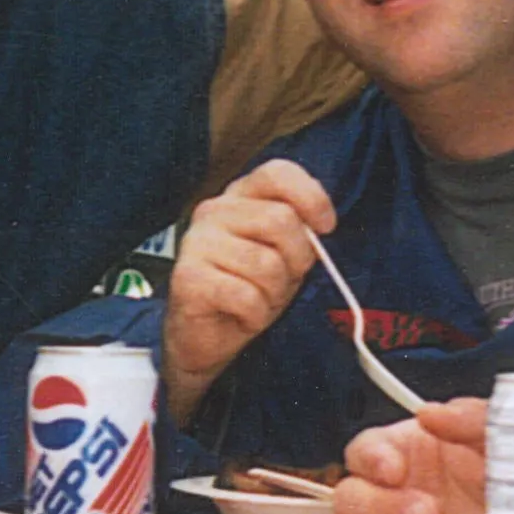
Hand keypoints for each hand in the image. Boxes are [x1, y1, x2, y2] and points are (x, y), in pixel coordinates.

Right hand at [163, 160, 334, 416]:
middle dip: (297, 259)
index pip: (277, 174)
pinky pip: (246, 295)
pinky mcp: (188, 277)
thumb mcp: (283, 256)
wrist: (204, 340)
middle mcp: (213, 211)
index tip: (326, 227)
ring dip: (273, 294)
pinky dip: (254, 315)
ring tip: (257, 301)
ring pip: (267, 263)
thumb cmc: (246, 292)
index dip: (311, 197)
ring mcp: (197, 242)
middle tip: (283, 281)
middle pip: (280, 219)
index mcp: (238, 198)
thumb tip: (319, 228)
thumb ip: (298, 233)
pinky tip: (241, 316)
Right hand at [333, 399, 488, 513]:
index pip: (361, 452)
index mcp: (410, 457)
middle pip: (347, 499)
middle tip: (430, 511)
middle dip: (384, 508)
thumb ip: (471, 417)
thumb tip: (433, 414)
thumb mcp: (504, 440)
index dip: (371, 460)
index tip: (395, 470)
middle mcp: (396, 498)